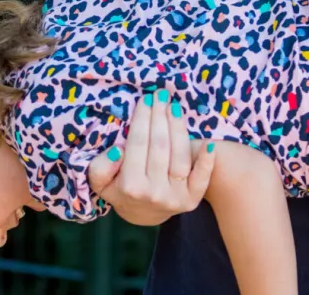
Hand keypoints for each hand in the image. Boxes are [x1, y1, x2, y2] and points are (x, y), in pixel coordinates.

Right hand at [87, 89, 214, 225]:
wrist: (142, 214)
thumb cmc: (120, 189)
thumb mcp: (100, 181)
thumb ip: (101, 167)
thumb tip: (119, 150)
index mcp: (130, 186)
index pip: (137, 144)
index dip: (142, 119)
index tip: (145, 99)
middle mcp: (154, 193)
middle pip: (159, 146)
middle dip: (160, 116)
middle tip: (161, 94)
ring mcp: (175, 197)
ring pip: (179, 156)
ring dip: (178, 127)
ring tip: (175, 106)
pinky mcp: (191, 200)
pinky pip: (202, 179)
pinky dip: (206, 161)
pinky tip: (208, 143)